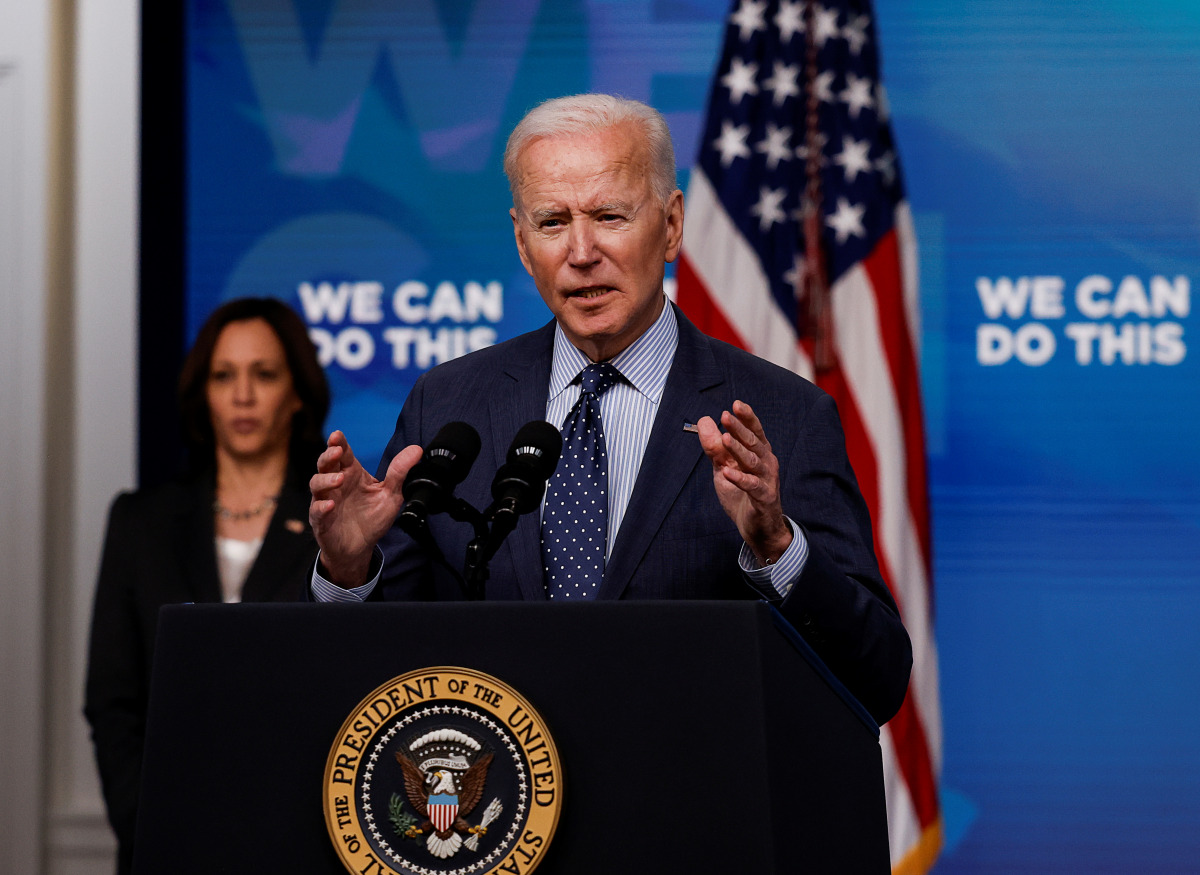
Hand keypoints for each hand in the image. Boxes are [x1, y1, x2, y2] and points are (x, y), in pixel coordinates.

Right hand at [308, 430, 422, 586]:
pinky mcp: (321, 520)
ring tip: (339, 479)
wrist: (360, 548)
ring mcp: (325, 500)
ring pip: (316, 483)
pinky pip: (316, 510)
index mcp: (352, 474)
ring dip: (326, 479)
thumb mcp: (390, 495)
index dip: (339, 443)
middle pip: (325, 464)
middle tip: (337, 451)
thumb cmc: (372, 518)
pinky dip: (321, 506)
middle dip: (328, 455)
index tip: (338, 435)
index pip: (344, 454)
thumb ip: (400, 473)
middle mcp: (336, 484)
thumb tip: (416, 450)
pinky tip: (330, 505)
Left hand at [696, 400, 792, 564]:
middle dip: (740, 428)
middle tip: (726, 416)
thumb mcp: (724, 468)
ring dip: (739, 450)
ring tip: (726, 439)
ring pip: (754, 461)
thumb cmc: (742, 494)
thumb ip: (715, 447)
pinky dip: (740, 479)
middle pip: (754, 442)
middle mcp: (767, 463)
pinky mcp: (764, 498)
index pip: (755, 431)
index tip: (735, 404)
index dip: (746, 417)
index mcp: (759, 453)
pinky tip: (727, 472)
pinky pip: (752, 486)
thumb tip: (705, 421)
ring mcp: (767, 480)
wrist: (757, 528)